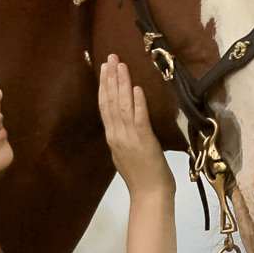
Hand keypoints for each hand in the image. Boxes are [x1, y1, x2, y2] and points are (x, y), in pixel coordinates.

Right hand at [98, 54, 174, 198]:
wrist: (149, 195)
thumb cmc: (141, 178)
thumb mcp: (126, 154)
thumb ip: (123, 137)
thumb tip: (123, 122)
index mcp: (112, 138)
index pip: (105, 106)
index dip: (104, 86)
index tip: (104, 68)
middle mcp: (117, 135)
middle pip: (110, 102)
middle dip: (110, 78)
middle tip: (110, 57)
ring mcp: (129, 138)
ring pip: (121, 106)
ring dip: (121, 84)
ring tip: (120, 65)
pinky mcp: (143, 141)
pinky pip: (139, 118)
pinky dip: (137, 102)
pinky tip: (136, 88)